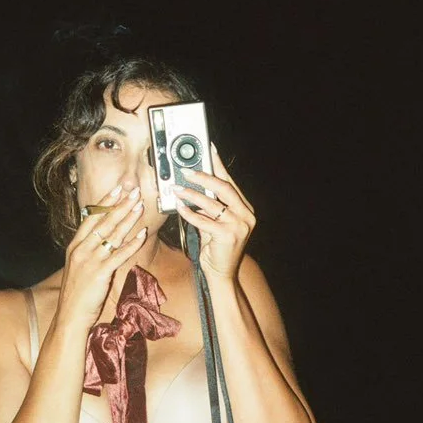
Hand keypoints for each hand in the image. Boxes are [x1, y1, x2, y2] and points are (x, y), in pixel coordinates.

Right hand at [57, 185, 145, 327]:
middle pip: (103, 221)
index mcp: (75, 245)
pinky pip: (119, 254)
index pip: (91, 217)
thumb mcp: (79, 266)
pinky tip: (142, 234)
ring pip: (112, 234)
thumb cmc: (77, 293)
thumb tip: (103, 237)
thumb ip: (89, 250)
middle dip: (120, 204)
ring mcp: (90, 260)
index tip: (117, 189)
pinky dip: (132, 243)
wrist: (70, 316)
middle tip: (133, 191)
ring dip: (128, 218)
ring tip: (140, 206)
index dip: (105, 202)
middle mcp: (81, 249)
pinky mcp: (100, 273)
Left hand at [173, 146, 255, 279]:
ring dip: (192, 195)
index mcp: (245, 209)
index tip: (209, 149)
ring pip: (212, 204)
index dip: (219, 164)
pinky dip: (189, 213)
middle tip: (186, 171)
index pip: (230, 182)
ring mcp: (238, 226)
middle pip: (224, 188)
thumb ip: (211, 207)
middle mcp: (246, 215)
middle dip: (204, 177)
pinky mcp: (227, 237)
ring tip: (177, 189)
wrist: (222, 274)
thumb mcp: (217, 223)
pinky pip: (204, 220)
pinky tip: (179, 207)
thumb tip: (193, 187)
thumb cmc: (217, 247)